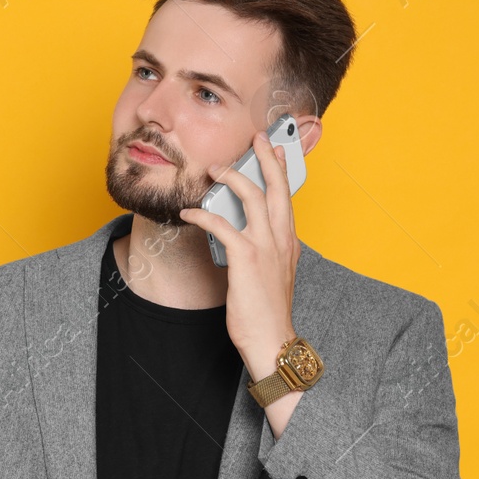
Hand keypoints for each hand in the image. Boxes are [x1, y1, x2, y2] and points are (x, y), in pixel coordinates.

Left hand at [178, 130, 300, 378]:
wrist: (272, 340)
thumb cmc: (268, 312)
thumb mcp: (273, 275)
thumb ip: (266, 251)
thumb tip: (249, 236)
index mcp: (289, 243)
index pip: (287, 198)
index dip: (282, 171)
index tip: (277, 150)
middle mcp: (282, 240)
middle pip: (276, 188)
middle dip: (264, 159)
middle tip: (255, 138)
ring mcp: (266, 247)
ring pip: (251, 197)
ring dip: (230, 178)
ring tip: (213, 168)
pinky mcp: (246, 258)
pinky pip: (222, 225)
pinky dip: (204, 214)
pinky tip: (189, 212)